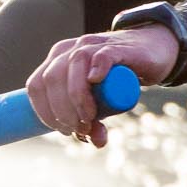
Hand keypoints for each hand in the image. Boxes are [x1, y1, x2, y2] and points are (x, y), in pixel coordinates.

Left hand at [25, 27, 176, 147]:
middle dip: (62, 110)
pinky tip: (96, 81)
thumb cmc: (118, 77)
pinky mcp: (116, 47)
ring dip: (77, 97)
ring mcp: (92, 45)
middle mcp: (69, 50)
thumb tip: (95, 142)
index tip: (63, 129)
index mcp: (56, 61)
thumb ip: (94, 120)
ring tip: (90, 117)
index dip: (44, 111)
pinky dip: (96, 68)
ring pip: (73, 66)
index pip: (36, 85)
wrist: (150, 51)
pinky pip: (100, 55)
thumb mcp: (102, 102)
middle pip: (51, 79)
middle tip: (81, 128)